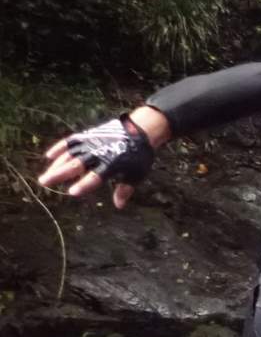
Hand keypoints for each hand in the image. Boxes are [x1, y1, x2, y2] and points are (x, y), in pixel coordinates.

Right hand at [39, 108, 167, 209]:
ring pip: (69, 154)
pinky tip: (49, 156)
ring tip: (45, 176)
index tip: (72, 192)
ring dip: (56, 165)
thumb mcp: (136, 174)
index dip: (84, 185)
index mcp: (111, 165)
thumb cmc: (139, 155)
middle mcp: (98, 154)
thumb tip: (119, 205)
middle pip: (75, 165)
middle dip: (59, 174)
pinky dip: (59, 147)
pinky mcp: (88, 136)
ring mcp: (91, 143)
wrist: (140, 130)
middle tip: (44, 182)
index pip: (94, 178)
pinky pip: (70, 141)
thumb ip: (125, 189)